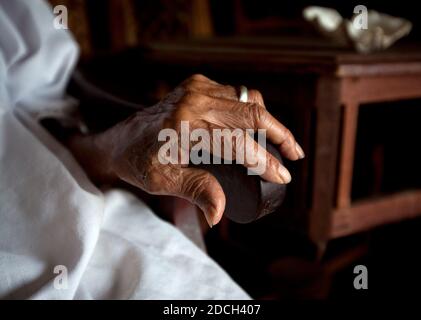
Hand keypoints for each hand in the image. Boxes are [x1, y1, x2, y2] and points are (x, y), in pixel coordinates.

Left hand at [70, 75, 303, 226]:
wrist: (120, 139)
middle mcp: (193, 99)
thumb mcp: (162, 182)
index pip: (237, 142)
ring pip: (248, 99)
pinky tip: (258, 128)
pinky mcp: (198, 85)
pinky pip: (236, 94)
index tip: (282, 176)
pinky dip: (252, 110)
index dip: (264, 161)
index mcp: (184, 124)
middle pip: (252, 112)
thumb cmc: (138, 162)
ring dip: (269, 121)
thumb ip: (196, 191)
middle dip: (280, 135)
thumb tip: (220, 213)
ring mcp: (196, 88)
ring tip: (283, 144)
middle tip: (295, 155)